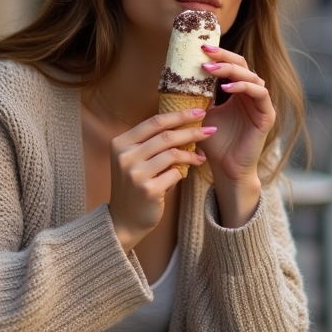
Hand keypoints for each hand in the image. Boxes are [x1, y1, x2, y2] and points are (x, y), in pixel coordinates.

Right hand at [108, 109, 213, 249]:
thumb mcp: (135, 160)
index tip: (199, 112)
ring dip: (192, 154)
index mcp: (121, 143)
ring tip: (202, 157)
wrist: (124, 219)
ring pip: (173, 154)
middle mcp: (125, 156)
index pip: (154, 122)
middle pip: (166, 136)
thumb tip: (186, 124)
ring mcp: (135, 174)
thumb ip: (152, 143)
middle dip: (192, 131)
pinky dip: (183, 172)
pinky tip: (185, 174)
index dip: (178, 115)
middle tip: (210, 130)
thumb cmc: (135, 185)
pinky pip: (175, 174)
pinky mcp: (148, 190)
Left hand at [198, 44, 273, 224]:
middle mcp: (252, 95)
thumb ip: (197, 97)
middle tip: (205, 52)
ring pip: (252, 77)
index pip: (232, 66)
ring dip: (232, 71)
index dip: (219, 56)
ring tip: (211, 70)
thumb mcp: (201, 115)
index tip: (199, 48)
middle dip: (224, 57)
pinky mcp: (267, 115)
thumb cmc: (214, 144)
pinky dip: (244, 87)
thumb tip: (178, 78)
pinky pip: (259, 93)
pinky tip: (226, 88)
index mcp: (238, 92)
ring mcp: (261, 104)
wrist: (226, 169)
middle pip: (243, 66)